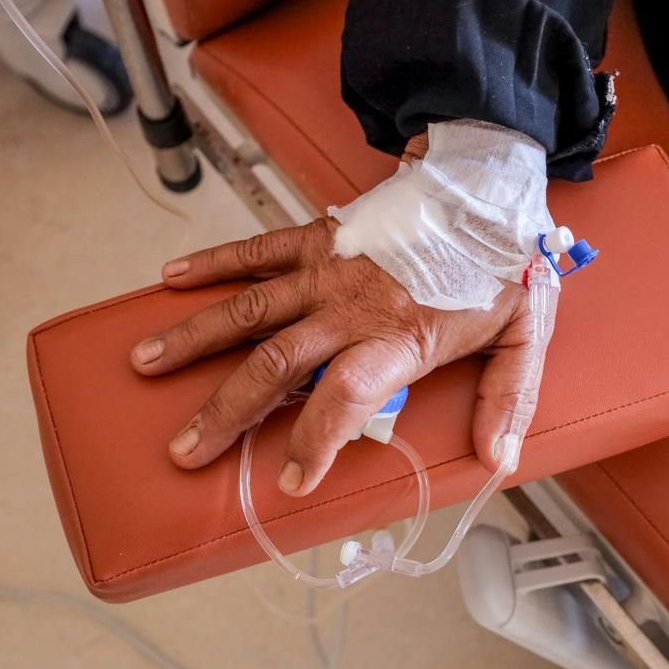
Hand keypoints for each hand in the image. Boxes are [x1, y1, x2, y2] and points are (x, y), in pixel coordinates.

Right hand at [131, 218, 555, 496]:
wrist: (484, 187)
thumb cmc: (499, 266)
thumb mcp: (523, 335)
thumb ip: (506, 398)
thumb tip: (498, 460)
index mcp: (399, 335)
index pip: (346, 397)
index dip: (316, 441)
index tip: (292, 480)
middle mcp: (350, 306)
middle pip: (276, 364)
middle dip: (226, 412)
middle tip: (186, 450)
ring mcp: (327, 268)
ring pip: (249, 309)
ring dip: (194, 339)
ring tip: (144, 365)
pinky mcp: (317, 237)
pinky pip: (257, 250)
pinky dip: (213, 263)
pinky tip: (170, 279)